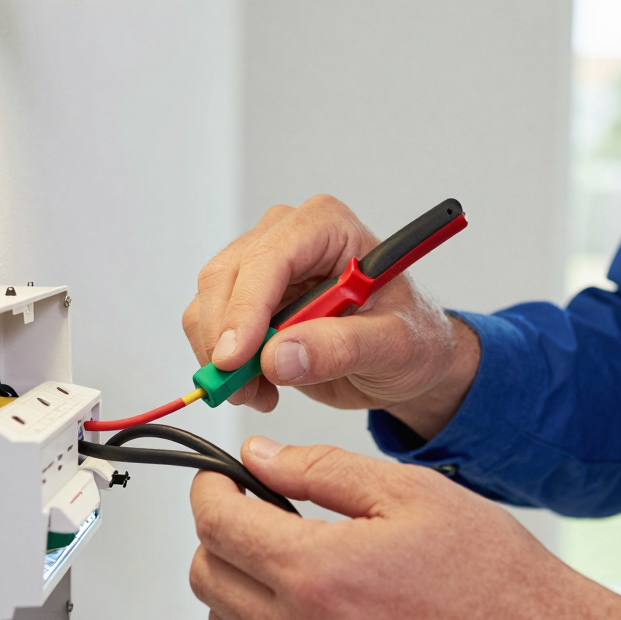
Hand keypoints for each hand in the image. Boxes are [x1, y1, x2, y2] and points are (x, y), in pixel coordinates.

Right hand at [181, 195, 479, 438]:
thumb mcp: (395, 347)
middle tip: (244, 389)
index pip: (270, 258)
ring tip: (263, 392)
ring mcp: (262, 265)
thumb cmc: (412, 339)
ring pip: (208, 304)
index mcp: (329, 227)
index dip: (246, 308)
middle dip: (226, 339)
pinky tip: (261, 385)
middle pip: (226, 278)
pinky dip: (225, 365)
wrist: (404, 359)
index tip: (236, 358)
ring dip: (222, 357)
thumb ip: (342, 348)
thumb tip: (278, 357)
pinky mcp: (246, 298)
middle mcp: (288, 235)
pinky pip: (209, 327)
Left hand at [188, 436, 620, 619]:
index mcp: (318, 573)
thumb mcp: (409, 492)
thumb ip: (321, 470)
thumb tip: (261, 458)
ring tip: (284, 550)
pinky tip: (312, 593)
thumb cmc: (495, 575)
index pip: (217, 526)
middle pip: (207, 578)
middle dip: (218, 533)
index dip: (211, 488)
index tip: (224, 475)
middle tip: (255, 506)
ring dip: (235, 581)